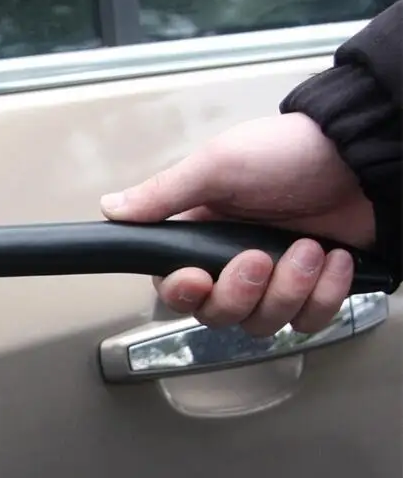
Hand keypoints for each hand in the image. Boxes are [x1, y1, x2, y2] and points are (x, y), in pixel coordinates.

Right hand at [100, 113, 374, 335]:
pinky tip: (334, 259)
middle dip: (242, 292)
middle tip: (261, 257)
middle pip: (217, 315)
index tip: (199, 278)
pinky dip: (325, 296)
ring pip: (264, 324)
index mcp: (201, 235)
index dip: (184, 293)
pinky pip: (309, 322)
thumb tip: (111, 208)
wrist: (365, 155)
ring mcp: (276, 281)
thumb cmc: (292, 152)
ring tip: (309, 248)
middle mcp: (233, 264)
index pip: (174, 287)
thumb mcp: (219, 165)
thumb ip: (163, 194)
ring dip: (290, 289)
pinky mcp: (315, 291)